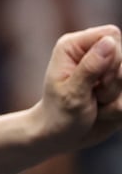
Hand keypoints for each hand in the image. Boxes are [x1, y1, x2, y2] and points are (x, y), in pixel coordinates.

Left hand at [37, 24, 121, 149]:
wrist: (60, 137)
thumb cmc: (59, 115)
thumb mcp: (72, 93)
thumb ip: (90, 67)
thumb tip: (109, 42)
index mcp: (74, 46)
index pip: (111, 35)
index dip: (112, 58)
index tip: (96, 80)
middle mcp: (93, 53)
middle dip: (113, 83)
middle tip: (92, 96)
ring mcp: (109, 70)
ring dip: (116, 98)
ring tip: (95, 103)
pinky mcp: (119, 86)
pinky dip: (119, 109)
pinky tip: (102, 111)